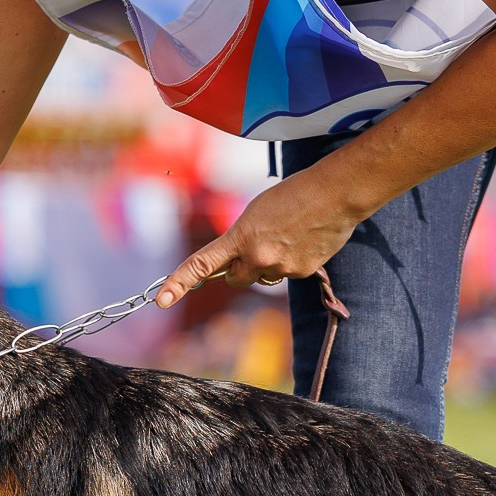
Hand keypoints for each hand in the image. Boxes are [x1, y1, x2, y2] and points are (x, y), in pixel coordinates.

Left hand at [155, 171, 362, 306]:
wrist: (334, 195)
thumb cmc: (293, 195)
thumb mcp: (257, 212)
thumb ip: (243, 240)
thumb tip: (241, 262)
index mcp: (241, 237)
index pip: (202, 264)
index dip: (178, 283)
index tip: (161, 300)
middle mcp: (258, 258)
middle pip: (236, 279)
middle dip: (240, 269)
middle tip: (257, 246)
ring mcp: (281, 269)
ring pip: (264, 277)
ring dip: (270, 263)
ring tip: (289, 235)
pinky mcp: (301, 274)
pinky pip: (287, 275)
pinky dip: (292, 262)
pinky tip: (304, 240)